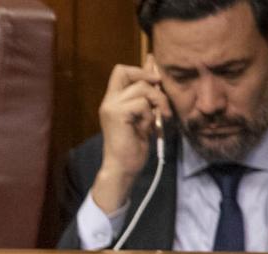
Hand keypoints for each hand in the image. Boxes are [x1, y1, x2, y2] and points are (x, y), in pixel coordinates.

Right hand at [93, 57, 170, 213]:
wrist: (123, 168)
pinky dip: (150, 115)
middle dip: (148, 79)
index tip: (155, 80)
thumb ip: (147, 97)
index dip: (139, 70)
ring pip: (141, 88)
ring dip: (157, 102)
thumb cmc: (133, 146)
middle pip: (125, 71)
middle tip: (159, 96)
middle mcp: (109, 101)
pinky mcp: (117, 114)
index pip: (121, 71)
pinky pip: (142, 104)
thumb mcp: (143, 116)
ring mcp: (111, 107)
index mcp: (112, 101)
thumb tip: (156, 74)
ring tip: (158, 119)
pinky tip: (147, 128)